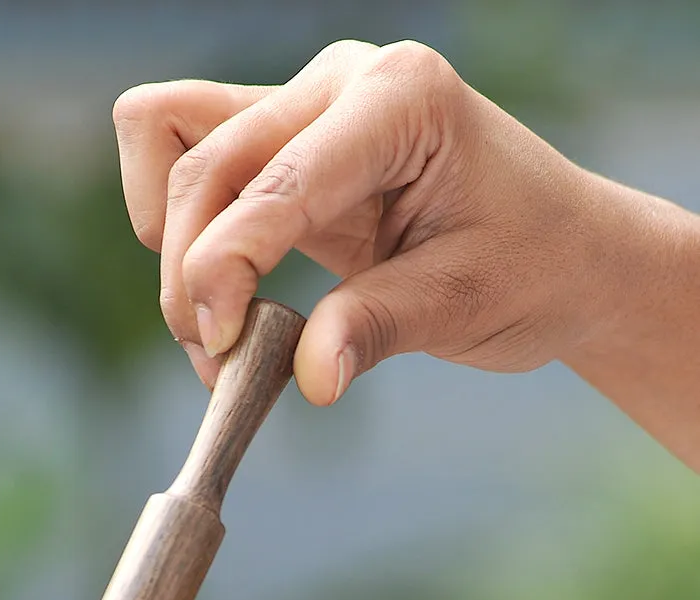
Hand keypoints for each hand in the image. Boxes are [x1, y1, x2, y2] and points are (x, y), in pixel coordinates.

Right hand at [112, 39, 606, 402]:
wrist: (565, 253)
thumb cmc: (534, 265)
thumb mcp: (465, 303)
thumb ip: (376, 329)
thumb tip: (307, 378)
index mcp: (400, 99)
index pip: (274, 178)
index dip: (223, 265)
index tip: (221, 348)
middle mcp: (341, 84)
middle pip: (199, 157)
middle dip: (190, 268)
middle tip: (219, 360)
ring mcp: (307, 107)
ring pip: (172, 142)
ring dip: (173, 244)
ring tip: (217, 330)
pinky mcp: (287, 147)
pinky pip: (193, 164)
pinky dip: (187, 236)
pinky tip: (226, 295)